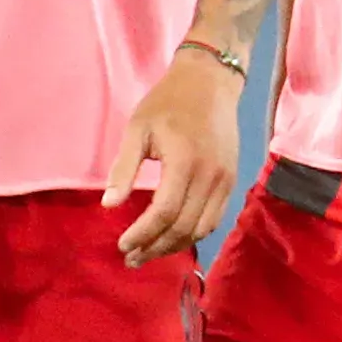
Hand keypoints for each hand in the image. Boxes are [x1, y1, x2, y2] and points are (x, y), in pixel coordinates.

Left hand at [104, 47, 240, 265]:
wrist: (210, 82)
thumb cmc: (167, 102)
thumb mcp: (137, 129)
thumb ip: (124, 168)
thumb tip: (110, 205)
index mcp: (184, 161)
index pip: (164, 212)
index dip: (142, 234)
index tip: (121, 244)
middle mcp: (210, 176)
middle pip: (183, 227)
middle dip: (155, 247)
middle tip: (131, 258)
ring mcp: (225, 180)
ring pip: (201, 229)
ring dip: (174, 246)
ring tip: (149, 252)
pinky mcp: (231, 181)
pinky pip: (214, 219)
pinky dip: (193, 234)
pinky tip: (173, 237)